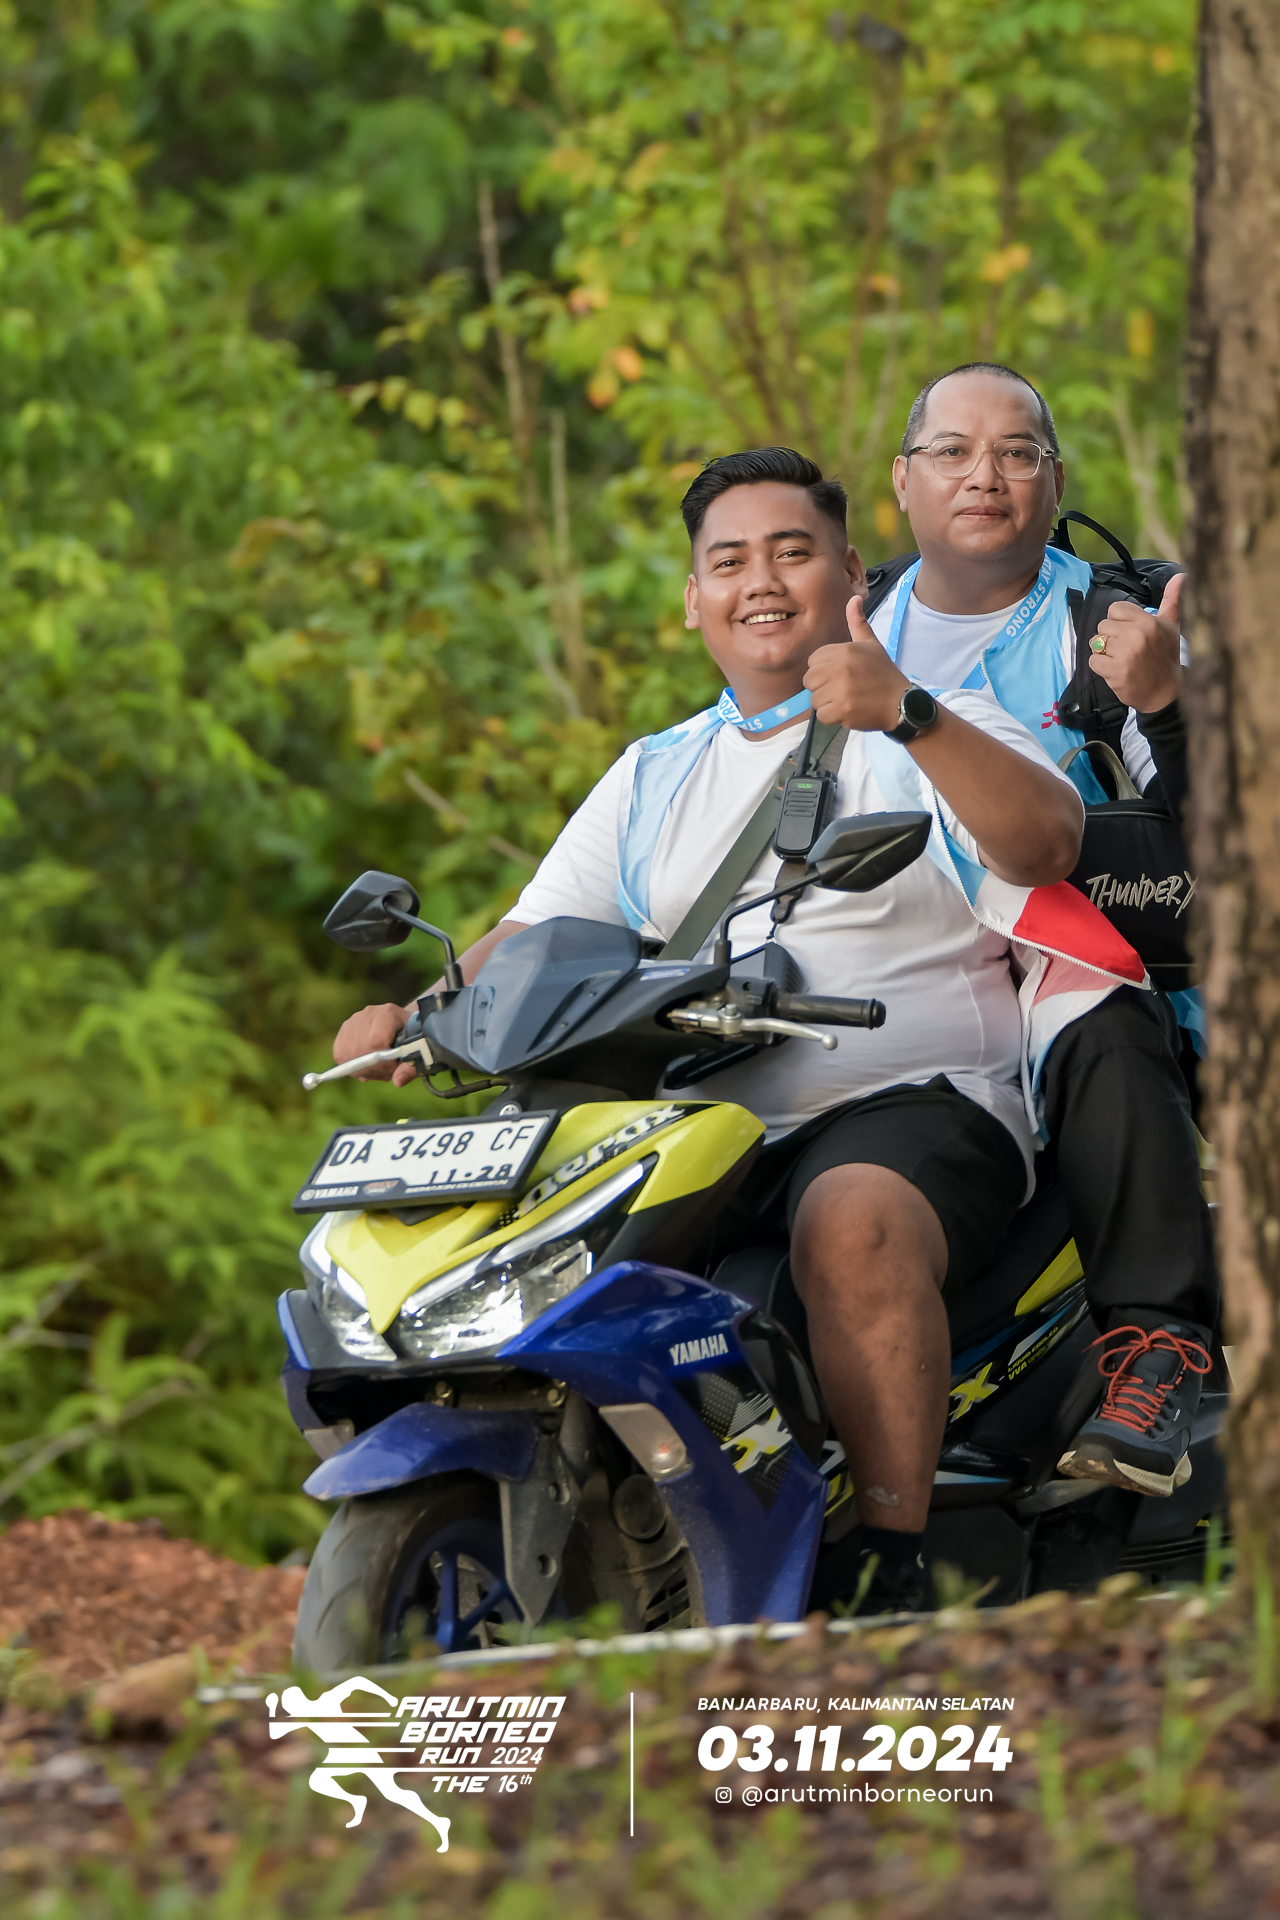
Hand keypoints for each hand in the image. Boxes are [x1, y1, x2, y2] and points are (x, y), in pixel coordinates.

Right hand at [333, 1000, 418, 1084]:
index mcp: (388, 1013)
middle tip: (386, 1073)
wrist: (405, 1024)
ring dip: (363, 1069)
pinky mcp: (344, 1029)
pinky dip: (350, 1066)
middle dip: (373, 1068)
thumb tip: (397, 1081)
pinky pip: (340, 1054)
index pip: (375, 1041)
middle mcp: (369, 1013)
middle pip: (360, 1048)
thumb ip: (411, 1067)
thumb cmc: (413, 1039)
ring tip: (379, 1070)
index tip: (393, 1069)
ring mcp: (354, 1020)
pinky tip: (366, 1067)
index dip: (382, 1062)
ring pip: (348, 1053)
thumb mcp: (418, 1051)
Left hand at [803, 594, 908, 732]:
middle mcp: (839, 668)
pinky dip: (832, 717)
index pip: (812, 662)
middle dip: (823, 687)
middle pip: (809, 680)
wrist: (900, 702)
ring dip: (828, 703)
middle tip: (843, 689)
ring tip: (847, 700)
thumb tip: (854, 597)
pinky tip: (848, 711)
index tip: (841, 674)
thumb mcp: (871, 644)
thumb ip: (858, 622)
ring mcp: (840, 690)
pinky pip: (821, 715)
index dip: (824, 670)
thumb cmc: (883, 673)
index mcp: (843, 650)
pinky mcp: (842, 710)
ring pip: (814, 699)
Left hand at [1088, 572, 1183, 713]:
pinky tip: (1115, 670)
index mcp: (1148, 621)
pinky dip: (1100, 667)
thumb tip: (1182, 574)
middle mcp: (1136, 635)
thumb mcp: (1171, 627)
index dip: (1118, 621)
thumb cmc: (1165, 657)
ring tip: (1120, 659)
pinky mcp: (1115, 671)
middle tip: (1126, 649)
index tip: (1129, 632)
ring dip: (1103, 652)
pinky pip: (1093, 661)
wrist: (1164, 692)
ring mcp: (1125, 653)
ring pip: (1095, 643)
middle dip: (1110, 638)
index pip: (1114, 609)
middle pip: (1102, 626)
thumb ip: (1172, 600)